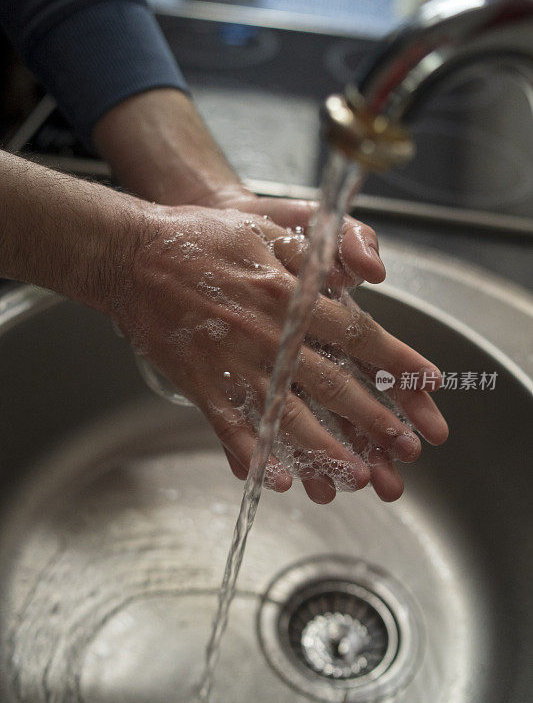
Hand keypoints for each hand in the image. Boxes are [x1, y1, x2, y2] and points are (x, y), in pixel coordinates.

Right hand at [113, 200, 447, 504]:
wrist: (133, 253)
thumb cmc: (205, 237)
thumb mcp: (271, 223)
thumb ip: (326, 245)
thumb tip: (372, 272)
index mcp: (289, 292)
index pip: (355, 332)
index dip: (394, 360)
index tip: (427, 383)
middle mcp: (267, 331)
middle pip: (331, 382)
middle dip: (372, 418)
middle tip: (405, 448)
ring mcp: (231, 360)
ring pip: (286, 413)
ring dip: (323, 448)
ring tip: (355, 476)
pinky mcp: (199, 380)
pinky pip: (230, 425)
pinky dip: (253, 453)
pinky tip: (276, 479)